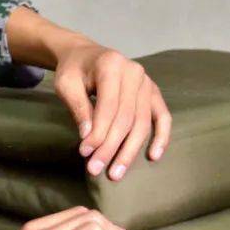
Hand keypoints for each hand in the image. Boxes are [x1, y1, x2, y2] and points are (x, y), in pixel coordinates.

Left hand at [53, 43, 171, 180]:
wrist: (86, 55)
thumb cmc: (73, 71)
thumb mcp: (66, 84)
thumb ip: (78, 108)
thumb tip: (89, 137)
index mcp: (111, 65)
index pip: (108, 107)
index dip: (98, 133)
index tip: (85, 153)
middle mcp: (134, 72)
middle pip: (126, 118)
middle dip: (111, 147)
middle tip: (95, 169)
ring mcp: (147, 82)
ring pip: (143, 122)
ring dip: (130, 151)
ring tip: (116, 173)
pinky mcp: (153, 92)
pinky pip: (162, 116)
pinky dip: (161, 137)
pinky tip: (153, 156)